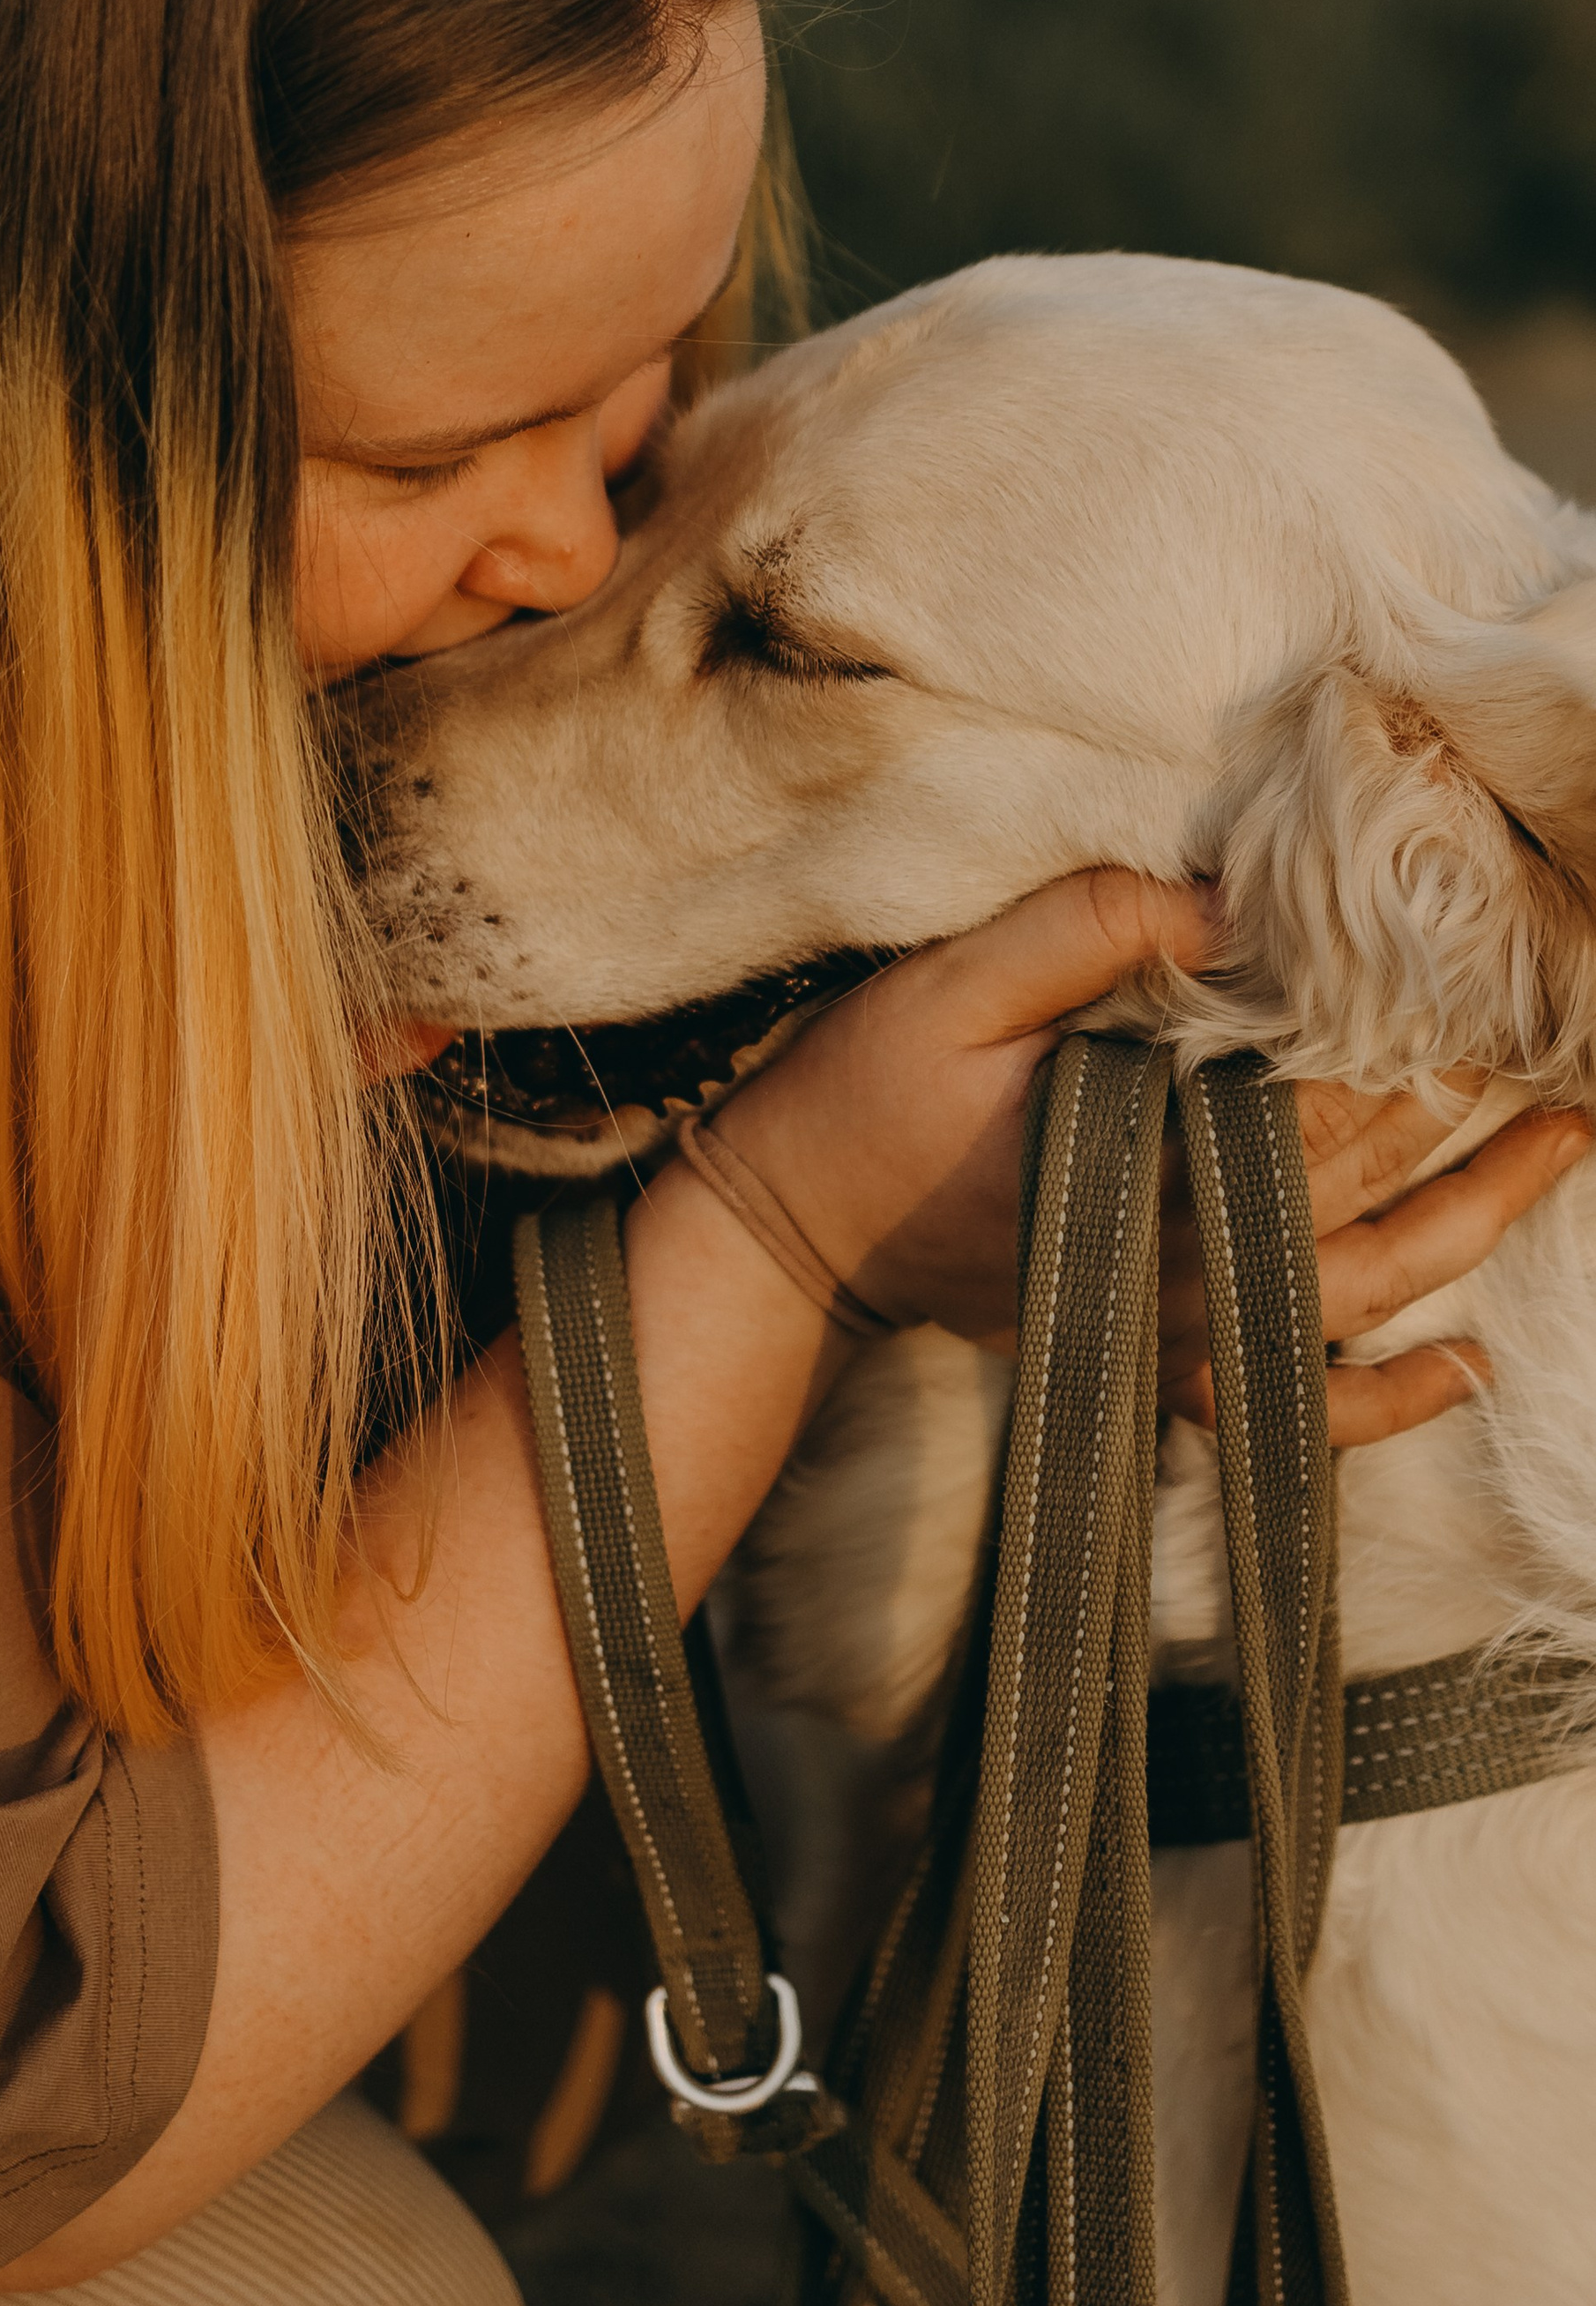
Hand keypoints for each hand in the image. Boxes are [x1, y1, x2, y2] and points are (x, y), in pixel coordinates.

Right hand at [718, 870, 1590, 1446]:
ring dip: (1471, 1233)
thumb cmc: (862, 1099)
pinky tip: (1462, 1370)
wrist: (787, 1235)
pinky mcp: (1149, 1359)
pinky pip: (1290, 1405)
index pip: (1311, 1102)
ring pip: (1358, 1295)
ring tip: (1558, 1161)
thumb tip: (1229, 900)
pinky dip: (1384, 1402)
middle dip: (1474, 1135)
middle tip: (1565, 1077)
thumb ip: (1083, 928)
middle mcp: (1176, 1258)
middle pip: (1364, 1198)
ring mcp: (1170, 1324)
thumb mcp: (950, 984)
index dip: (1407, 1046)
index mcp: (1138, 1155)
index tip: (1482, 985)